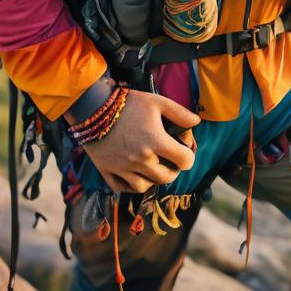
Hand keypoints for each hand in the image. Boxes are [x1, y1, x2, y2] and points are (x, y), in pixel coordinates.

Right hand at [80, 89, 199, 193]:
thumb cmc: (128, 103)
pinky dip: (131, 185)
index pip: (184, 161)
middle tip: (170, 159)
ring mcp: (123, 168)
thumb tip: (197, 122)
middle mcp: (141, 159)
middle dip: (173, 169)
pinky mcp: (107, 171)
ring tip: (154, 167)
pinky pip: (123, 188)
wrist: (93, 107)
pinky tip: (135, 173)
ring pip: (146, 186)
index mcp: (155, 142)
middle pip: (166, 178)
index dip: (188, 156)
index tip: (184, 149)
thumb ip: (180, 113)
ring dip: (153, 179)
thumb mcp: (157, 101)